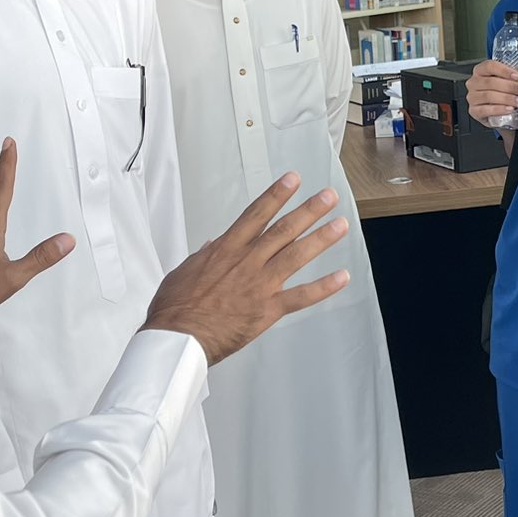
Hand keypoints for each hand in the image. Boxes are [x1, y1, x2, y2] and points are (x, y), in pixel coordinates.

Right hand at [144, 172, 350, 364]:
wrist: (178, 336)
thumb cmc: (176, 308)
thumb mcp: (184, 271)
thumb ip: (203, 256)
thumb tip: (212, 245)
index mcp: (226, 249)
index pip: (256, 214)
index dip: (276, 195)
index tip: (292, 180)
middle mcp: (247, 261)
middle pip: (283, 229)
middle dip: (309, 210)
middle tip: (328, 197)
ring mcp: (260, 284)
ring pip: (296, 255)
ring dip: (321, 238)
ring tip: (340, 225)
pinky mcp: (267, 309)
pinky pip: (301, 296)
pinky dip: (324, 287)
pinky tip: (341, 277)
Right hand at [466, 58, 517, 125]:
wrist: (495, 112)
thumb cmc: (499, 93)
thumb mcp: (504, 81)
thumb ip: (510, 78)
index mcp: (480, 71)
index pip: (489, 66)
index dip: (504, 70)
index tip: (517, 76)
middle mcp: (473, 83)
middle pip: (490, 82)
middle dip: (509, 86)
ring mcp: (472, 97)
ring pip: (488, 96)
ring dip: (506, 98)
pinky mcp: (474, 111)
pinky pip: (486, 110)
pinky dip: (499, 109)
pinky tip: (509, 109)